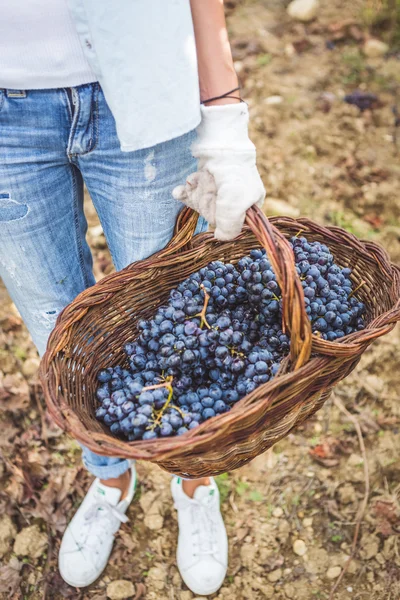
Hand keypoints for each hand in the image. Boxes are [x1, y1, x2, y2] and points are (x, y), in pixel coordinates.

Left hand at [173, 103, 264, 240]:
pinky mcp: (203, 179)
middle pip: (213, 213)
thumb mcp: (235, 208)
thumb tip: (220, 237)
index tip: (218, 208)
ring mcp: (217, 188)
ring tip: (197, 180)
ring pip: (200, 203)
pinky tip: (178, 190)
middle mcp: (234, 198)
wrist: (219, 142)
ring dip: (195, 193)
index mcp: (249, 205)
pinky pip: (189, 194)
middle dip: (206, 202)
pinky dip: (183, 192)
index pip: (231, 224)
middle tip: (211, 187)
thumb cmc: (232, 176)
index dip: (221, 219)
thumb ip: (229, 229)